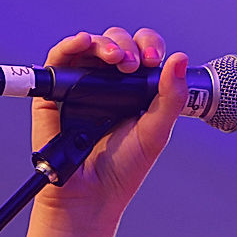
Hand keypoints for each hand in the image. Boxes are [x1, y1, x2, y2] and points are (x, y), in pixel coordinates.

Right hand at [32, 28, 188, 231]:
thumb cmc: (123, 168)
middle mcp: (108, 83)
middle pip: (118, 43)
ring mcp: (82, 84)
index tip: (155, 60)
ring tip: (116, 58)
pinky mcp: (56, 91)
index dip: (150, 46)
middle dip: (129, 45)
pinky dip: (70, 44)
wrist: (91, 194)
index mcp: (135, 89)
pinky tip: (83, 41)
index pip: (144, 53)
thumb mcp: (156, 131)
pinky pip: (59, 58)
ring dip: (104, 42)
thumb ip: (171, 97)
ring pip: (91, 45)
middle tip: (134, 65)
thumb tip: (181, 59)